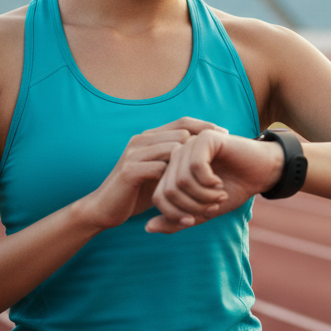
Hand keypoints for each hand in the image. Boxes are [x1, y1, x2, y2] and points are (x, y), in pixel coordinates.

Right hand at [78, 118, 227, 231]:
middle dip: (203, 148)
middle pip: (183, 134)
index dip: (206, 126)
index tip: (227, 135)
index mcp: (149, 136)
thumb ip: (175, 159)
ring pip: (175, 149)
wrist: (104, 209)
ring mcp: (134, 153)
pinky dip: (178, 184)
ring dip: (194, 168)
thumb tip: (206, 150)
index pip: (184, 122)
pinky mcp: (130, 170)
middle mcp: (141, 139)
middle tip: (222, 163)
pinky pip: (162, 170)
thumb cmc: (136, 191)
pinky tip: (190, 200)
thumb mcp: (159, 172)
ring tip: (211, 186)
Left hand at [146, 131, 285, 233]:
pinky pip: (195, 167)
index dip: (176, 214)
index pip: (159, 197)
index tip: (196, 219)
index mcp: (173, 170)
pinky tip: (219, 184)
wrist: (261, 173)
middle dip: (191, 207)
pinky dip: (208, 183)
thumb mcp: (202, 211)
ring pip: (181, 180)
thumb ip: (176, 220)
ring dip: (202, 196)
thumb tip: (147, 228)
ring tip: (218, 197)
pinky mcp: (205, 138)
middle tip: (212, 208)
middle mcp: (178, 155)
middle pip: (168, 189)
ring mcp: (191, 144)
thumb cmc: (233, 190)